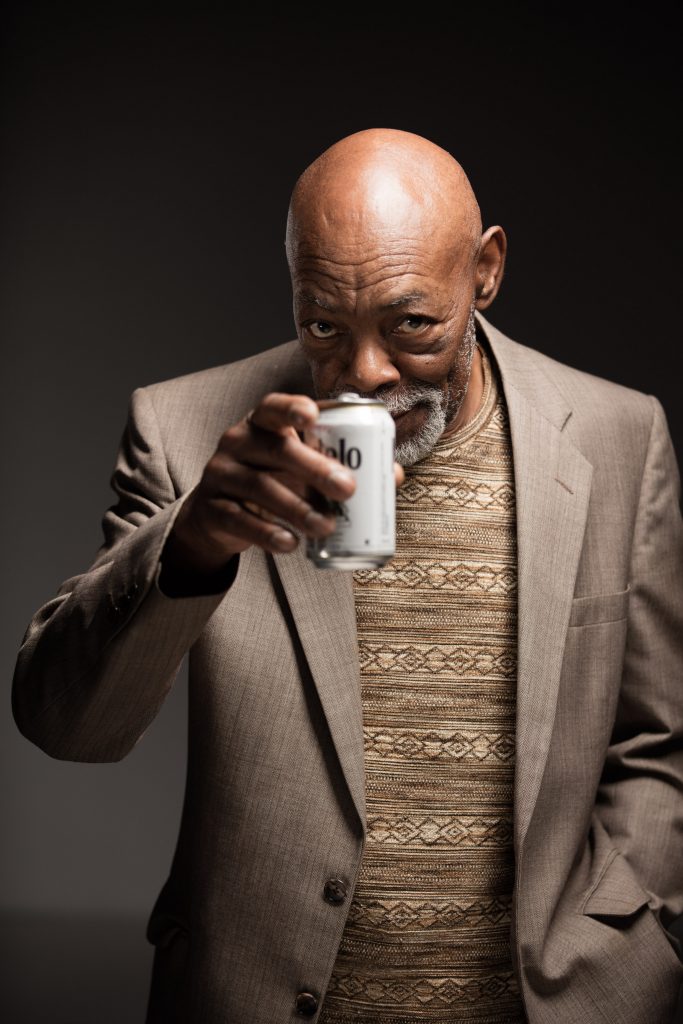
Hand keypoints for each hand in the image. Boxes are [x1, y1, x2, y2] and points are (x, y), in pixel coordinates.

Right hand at [162, 393, 402, 583]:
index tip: (312, 416)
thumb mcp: (299, 469)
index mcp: (262, 424)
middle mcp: (237, 442)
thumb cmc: (272, 480)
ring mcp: (221, 475)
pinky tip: (290, 544)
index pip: (273, 407)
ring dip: (297, 509)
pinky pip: (240, 520)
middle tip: (348, 488)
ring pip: (259, 488)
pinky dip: (267, 534)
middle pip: (275, 449)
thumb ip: (340, 465)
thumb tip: (394, 475)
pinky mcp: (212, 509)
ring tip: (327, 526)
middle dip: (314, 468)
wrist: (218, 516)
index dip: (292, 408)